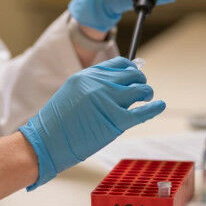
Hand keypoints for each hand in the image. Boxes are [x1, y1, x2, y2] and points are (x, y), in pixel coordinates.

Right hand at [18, 57, 164, 188]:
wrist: (45, 141)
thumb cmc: (57, 123)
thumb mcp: (72, 94)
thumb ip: (93, 87)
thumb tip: (118, 85)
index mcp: (87, 76)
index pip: (119, 64)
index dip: (130, 69)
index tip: (135, 75)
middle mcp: (99, 84)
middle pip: (132, 75)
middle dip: (140, 81)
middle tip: (142, 90)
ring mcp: (107, 101)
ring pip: (140, 90)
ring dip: (147, 94)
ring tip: (147, 99)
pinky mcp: (115, 121)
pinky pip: (142, 111)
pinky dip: (154, 108)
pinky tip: (160, 105)